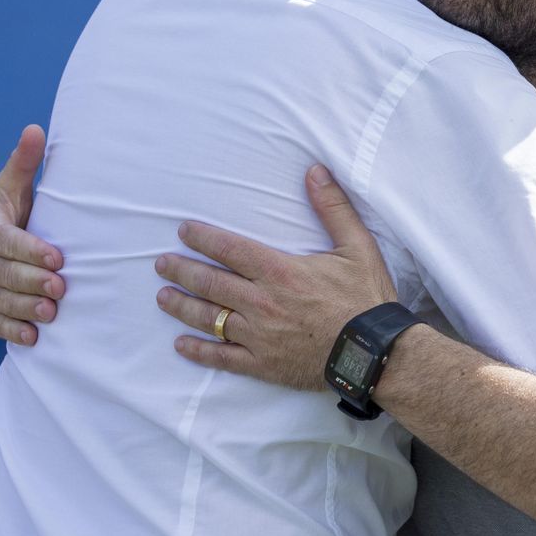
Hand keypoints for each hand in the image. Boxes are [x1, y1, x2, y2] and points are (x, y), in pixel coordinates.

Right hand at [0, 125, 65, 345]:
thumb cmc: (4, 216)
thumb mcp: (9, 190)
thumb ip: (24, 164)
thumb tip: (36, 128)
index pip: (7, 243)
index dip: (30, 251)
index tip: (57, 258)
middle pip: (6, 275)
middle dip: (32, 282)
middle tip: (61, 287)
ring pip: (1, 301)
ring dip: (26, 308)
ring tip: (52, 311)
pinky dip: (12, 331)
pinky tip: (33, 337)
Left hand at [154, 164, 395, 390]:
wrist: (374, 353)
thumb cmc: (366, 299)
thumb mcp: (357, 246)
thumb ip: (332, 208)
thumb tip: (315, 171)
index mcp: (279, 271)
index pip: (229, 249)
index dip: (203, 238)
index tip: (183, 231)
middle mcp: (260, 302)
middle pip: (210, 283)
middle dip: (182, 270)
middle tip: (161, 264)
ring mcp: (258, 336)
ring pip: (209, 318)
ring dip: (182, 306)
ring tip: (163, 297)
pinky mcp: (262, 365)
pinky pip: (222, 358)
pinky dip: (199, 352)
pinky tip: (181, 345)